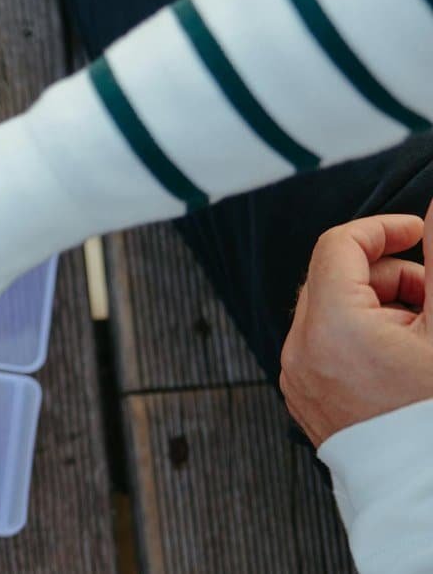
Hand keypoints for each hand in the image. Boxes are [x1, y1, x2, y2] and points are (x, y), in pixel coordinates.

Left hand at [280, 202, 432, 447]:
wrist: (423, 487)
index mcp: (329, 326)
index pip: (338, 245)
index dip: (383, 229)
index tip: (420, 233)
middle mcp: (300, 350)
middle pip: (335, 277)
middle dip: (389, 275)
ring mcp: (298, 377)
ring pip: (331, 312)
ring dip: (380, 307)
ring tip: (424, 334)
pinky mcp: (305, 397)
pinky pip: (325, 346)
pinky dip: (361, 336)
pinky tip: (403, 358)